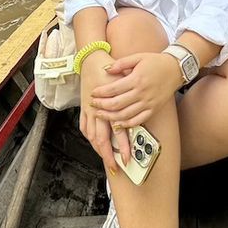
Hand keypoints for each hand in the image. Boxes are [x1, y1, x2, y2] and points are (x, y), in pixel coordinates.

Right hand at [79, 52, 129, 172]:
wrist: (92, 58)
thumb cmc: (111, 68)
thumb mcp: (127, 77)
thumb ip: (134, 95)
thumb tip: (143, 106)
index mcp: (112, 104)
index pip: (117, 131)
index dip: (123, 146)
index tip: (128, 159)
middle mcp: (98, 110)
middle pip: (102, 139)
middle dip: (109, 156)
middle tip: (115, 169)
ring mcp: (89, 110)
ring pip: (92, 135)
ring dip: (98, 149)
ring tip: (106, 160)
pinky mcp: (84, 108)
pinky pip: (84, 126)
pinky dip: (89, 137)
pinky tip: (93, 143)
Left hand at [90, 52, 182, 127]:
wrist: (175, 69)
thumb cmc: (156, 62)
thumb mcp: (138, 57)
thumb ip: (121, 63)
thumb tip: (106, 69)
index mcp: (136, 79)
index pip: (113, 89)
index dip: (101, 93)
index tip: (93, 93)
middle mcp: (142, 93)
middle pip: (116, 104)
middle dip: (101, 105)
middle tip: (93, 104)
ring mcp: (148, 103)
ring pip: (125, 115)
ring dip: (110, 117)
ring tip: (100, 114)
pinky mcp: (153, 110)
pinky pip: (137, 121)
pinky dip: (126, 124)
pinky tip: (117, 123)